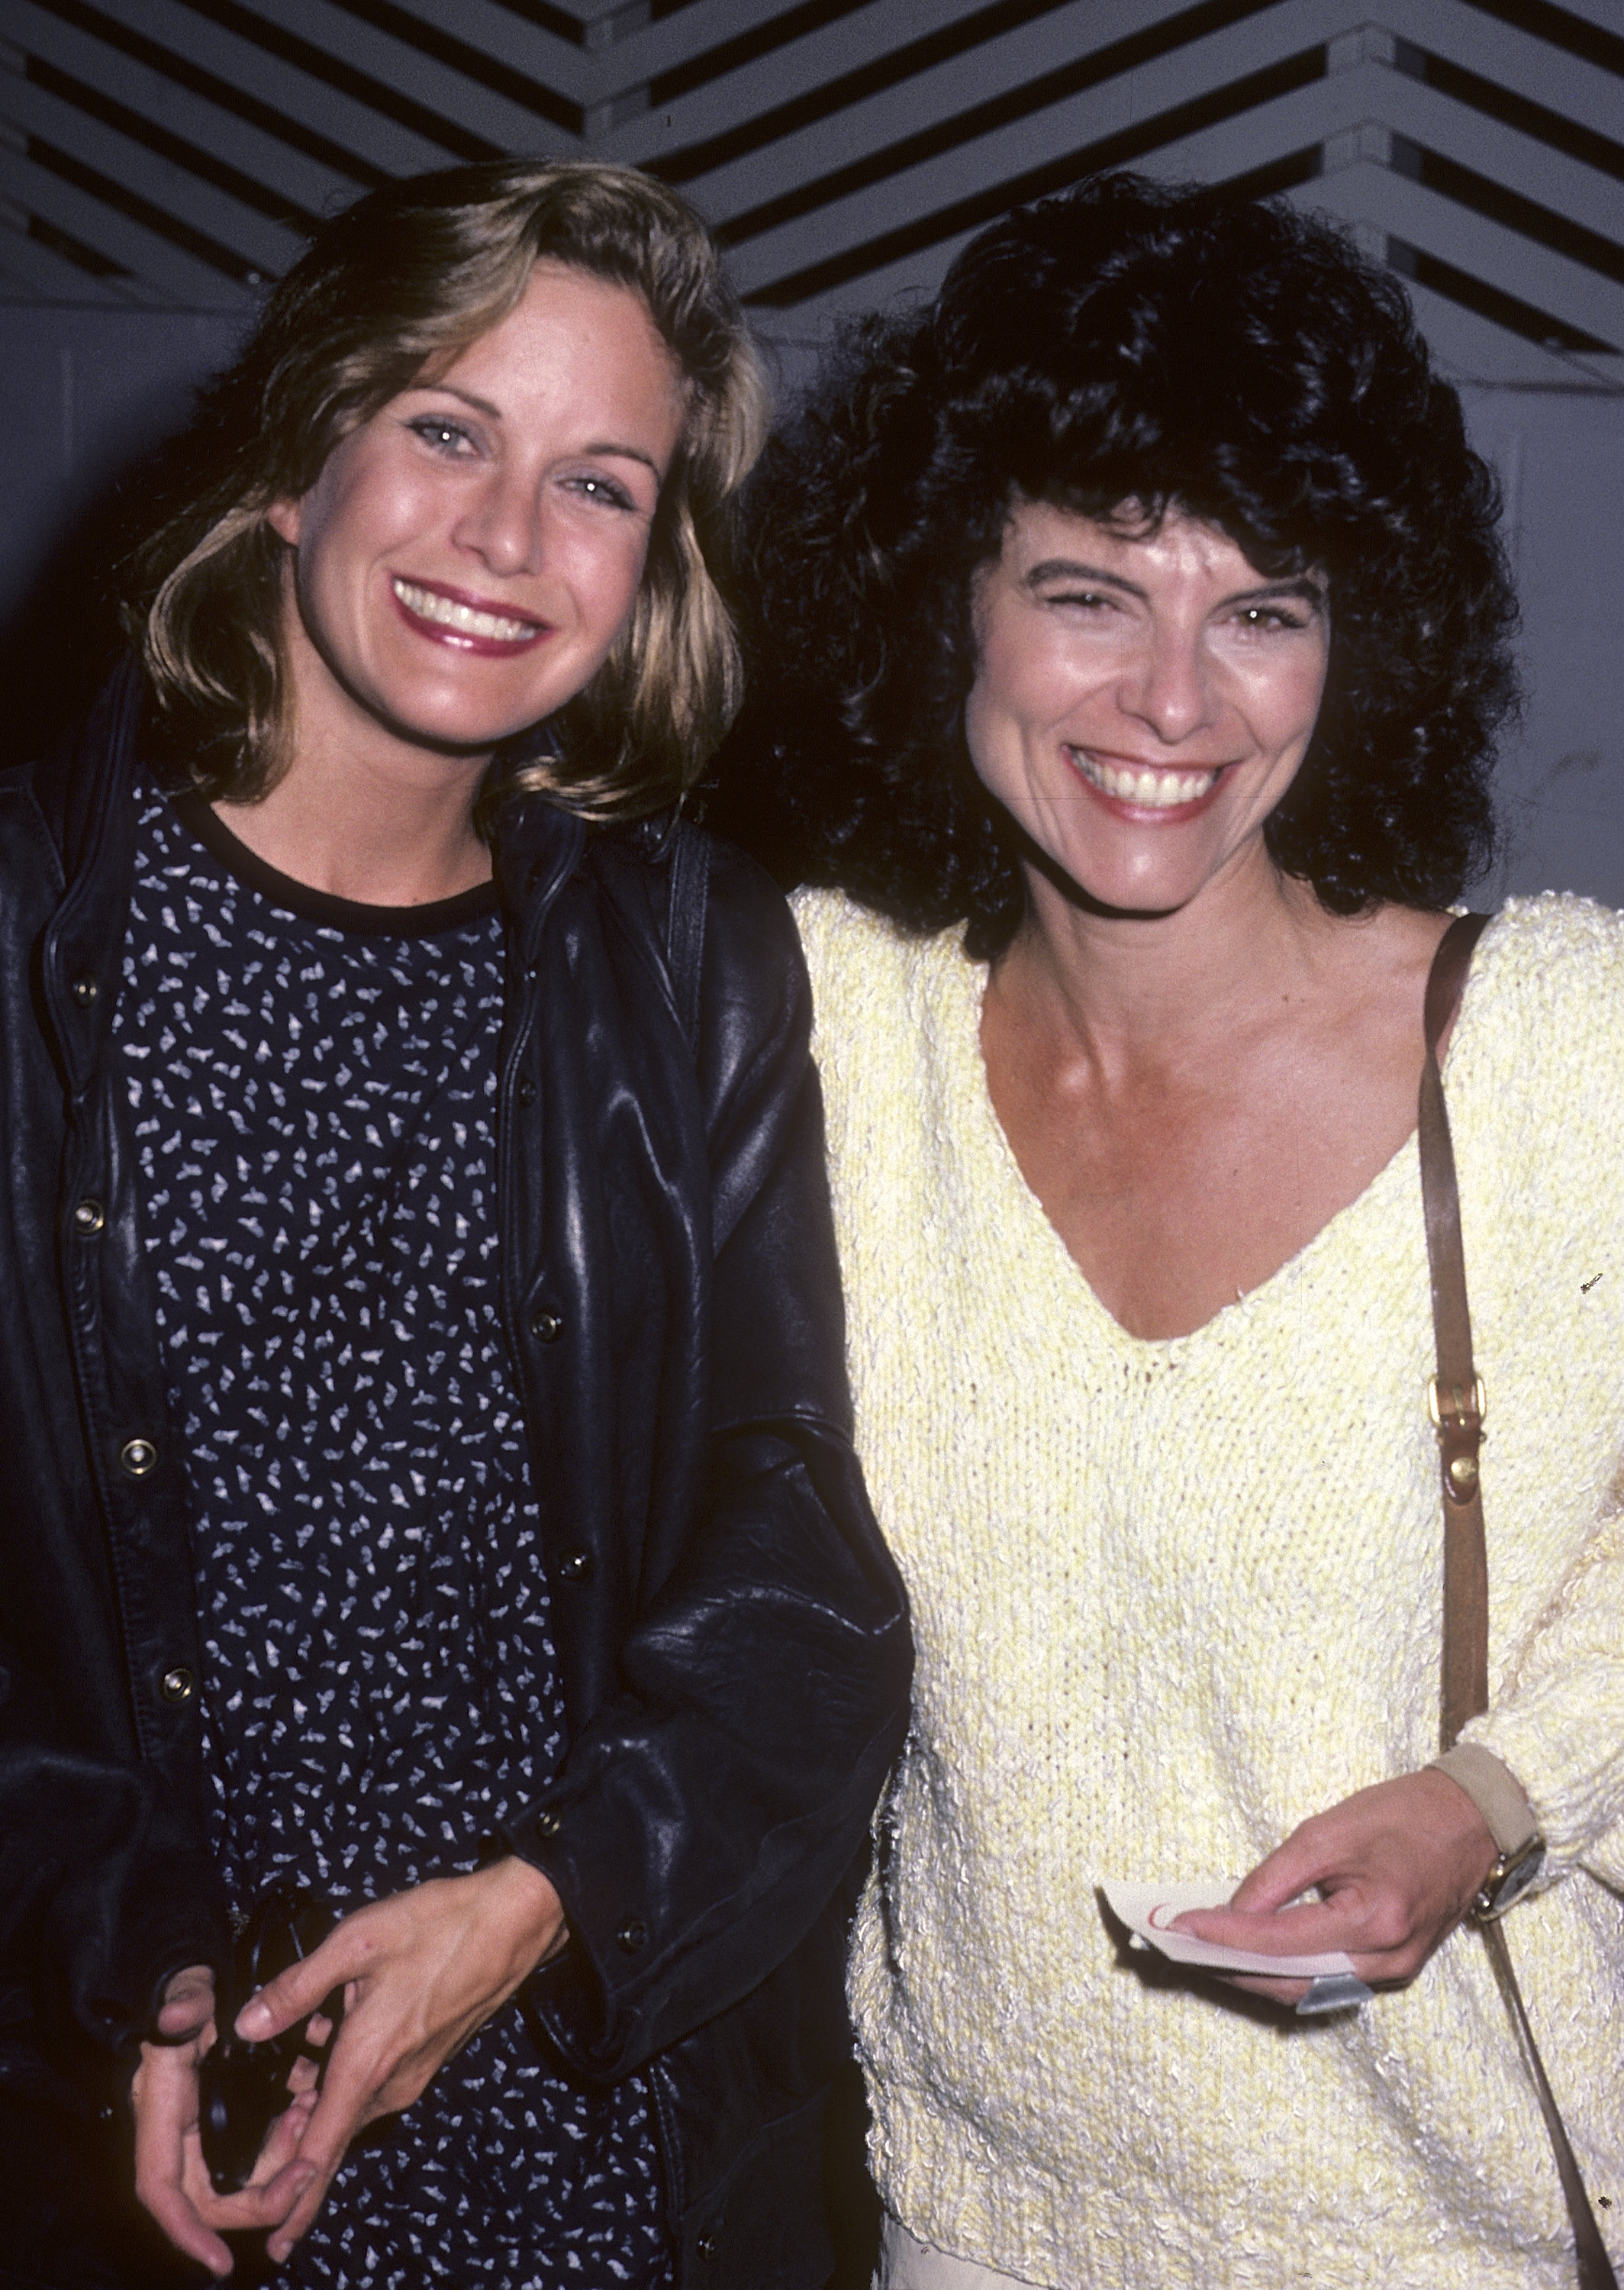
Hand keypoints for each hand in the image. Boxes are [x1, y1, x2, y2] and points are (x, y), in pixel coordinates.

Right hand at [133, 1964, 319, 2277]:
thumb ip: (181, 2005)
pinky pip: (255, 2148)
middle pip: (213, 2196)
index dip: (186, 2232)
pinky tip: (308, 2108)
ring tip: (311, 2120)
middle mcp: (178, 2131)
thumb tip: (173, 2019)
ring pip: (242, 2174)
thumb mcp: (187, 1991)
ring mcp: (202, 2128)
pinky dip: (283, 2139)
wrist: (197, 1978)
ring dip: (281, 2162)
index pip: (162, 2190)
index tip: (219, 2263)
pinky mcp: (227, 2117)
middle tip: (309, 2172)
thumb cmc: (189, 1987)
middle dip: (262, 2196)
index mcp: (161, 2110)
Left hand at [233, 1856, 566, 2262]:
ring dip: (314, 2094)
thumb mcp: (357, 1943)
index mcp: (367, 2064)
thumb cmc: (440, 1925)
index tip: (274, 2240)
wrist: (514, 1920)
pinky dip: (340, 2074)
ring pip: (348, 2103)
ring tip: (291, 2051)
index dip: (289, 2198)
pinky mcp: (425, 2058)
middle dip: (289, 2135)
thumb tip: (246, 2025)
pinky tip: (326, 2029)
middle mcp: (391, 2084)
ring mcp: (412, 2074)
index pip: (320, 2153)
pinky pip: (370, 2083)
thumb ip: (297, 1987)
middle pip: (329, 2134)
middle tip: (258, 2102)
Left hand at [1173, 1768, 1499, 2007]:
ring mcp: (1395, 1970)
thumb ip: (1277, 1876)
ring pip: (1309, 1988)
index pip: (1280, 1941)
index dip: (1225, 1936)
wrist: (1473, 1822)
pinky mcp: (1395, 1967)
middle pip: (1292, 1980)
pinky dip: (1289, 1971)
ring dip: (1257, 1975)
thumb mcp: (1329, 1830)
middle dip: (1232, 1968)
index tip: (1180, 1927)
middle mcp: (1387, 1959)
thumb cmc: (1405, 1816)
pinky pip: (1330, 1979)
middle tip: (1182, 1949)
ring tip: (1207, 1955)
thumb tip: (1233, 1910)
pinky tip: (1255, 1955)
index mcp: (1374, 1919)